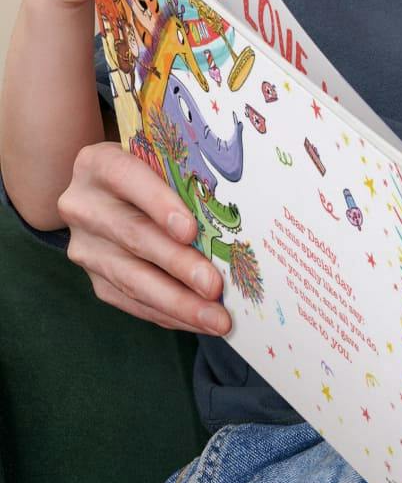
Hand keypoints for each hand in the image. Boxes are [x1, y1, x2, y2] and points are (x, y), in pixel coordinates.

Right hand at [58, 141, 230, 334]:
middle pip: (134, 236)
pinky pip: (130, 300)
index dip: (159, 205)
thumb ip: (184, 175)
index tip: (190, 231)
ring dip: (177, 302)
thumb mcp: (161, 160)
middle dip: (178, 265)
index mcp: (99, 164)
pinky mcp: (93, 277)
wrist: (106, 190)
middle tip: (215, 288)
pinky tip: (197, 321)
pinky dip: (166, 313)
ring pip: (132, 277)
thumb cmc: (152, 169)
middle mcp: (83, 205)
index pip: (128, 178)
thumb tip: (237, 210)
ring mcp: (85, 246)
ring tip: (215, 320)